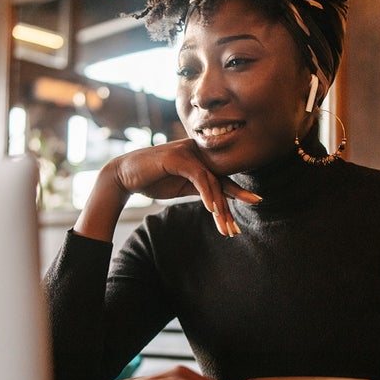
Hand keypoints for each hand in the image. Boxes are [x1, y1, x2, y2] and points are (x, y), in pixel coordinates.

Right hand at [76, 139, 261, 239]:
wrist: (124, 175)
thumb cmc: (152, 180)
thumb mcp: (182, 187)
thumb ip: (201, 189)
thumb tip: (222, 200)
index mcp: (200, 158)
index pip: (222, 176)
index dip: (238, 192)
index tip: (255, 202)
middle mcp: (197, 151)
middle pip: (220, 179)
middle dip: (232, 204)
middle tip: (237, 227)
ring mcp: (188, 152)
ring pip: (212, 180)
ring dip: (219, 206)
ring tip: (224, 227)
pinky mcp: (178, 157)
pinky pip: (199, 176)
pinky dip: (207, 194)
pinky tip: (212, 209)